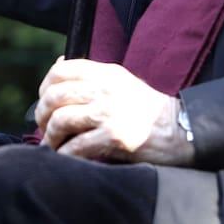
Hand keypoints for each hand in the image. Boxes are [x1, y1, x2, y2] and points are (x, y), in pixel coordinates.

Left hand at [34, 57, 194, 165]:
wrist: (180, 130)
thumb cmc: (148, 110)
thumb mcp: (121, 82)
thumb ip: (92, 76)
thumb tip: (57, 66)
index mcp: (106, 73)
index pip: (61, 71)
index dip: (44, 87)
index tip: (44, 103)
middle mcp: (106, 89)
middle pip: (55, 96)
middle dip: (43, 116)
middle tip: (45, 128)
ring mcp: (110, 112)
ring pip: (61, 121)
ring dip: (51, 137)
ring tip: (54, 145)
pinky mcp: (115, 137)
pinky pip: (76, 146)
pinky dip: (65, 154)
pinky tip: (66, 157)